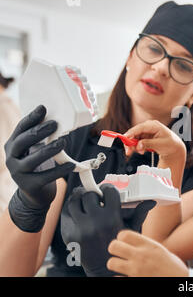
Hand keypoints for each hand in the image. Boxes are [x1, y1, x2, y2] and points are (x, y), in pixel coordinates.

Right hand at [5, 105, 74, 231]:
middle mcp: (11, 158)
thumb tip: (57, 118)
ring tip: (63, 142)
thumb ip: (41, 137)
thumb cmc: (38, 166)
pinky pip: (45, 177)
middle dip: (38, 132)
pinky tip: (71, 165)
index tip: (43, 108)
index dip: (31, 118)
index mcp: (13, 146)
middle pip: (22, 143)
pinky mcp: (30, 186)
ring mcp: (18, 173)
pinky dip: (59, 170)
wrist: (35, 193)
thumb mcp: (35, 150)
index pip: (20, 129)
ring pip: (32, 161)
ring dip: (48, 150)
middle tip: (54, 124)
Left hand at [60, 184, 155, 275]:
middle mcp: (95, 222)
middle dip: (93, 193)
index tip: (107, 190)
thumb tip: (150, 202)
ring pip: (74, 202)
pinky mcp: (69, 234)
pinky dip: (71, 210)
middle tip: (95, 196)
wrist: (104, 269)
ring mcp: (80, 228)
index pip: (108, 191)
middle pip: (89, 194)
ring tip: (84, 200)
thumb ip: (139, 213)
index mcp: (112, 218)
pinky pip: (66, 214)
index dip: (107, 188)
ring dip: (79, 198)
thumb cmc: (121, 248)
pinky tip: (78, 211)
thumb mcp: (132, 230)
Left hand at [107, 230, 188, 276]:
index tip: (124, 242)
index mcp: (149, 245)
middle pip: (113, 246)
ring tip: (121, 266)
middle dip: (114, 249)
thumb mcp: (160, 251)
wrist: (180, 282)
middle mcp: (141, 256)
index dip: (121, 238)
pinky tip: (126, 277)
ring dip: (115, 264)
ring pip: (111, 263)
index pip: (124, 234)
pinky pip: (116, 279)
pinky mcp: (134, 281)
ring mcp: (136, 270)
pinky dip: (119, 278)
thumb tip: (132, 244)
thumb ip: (146, 246)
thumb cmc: (173, 268)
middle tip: (118, 253)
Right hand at [124, 120, 185, 166]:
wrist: (174, 148)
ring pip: (134, 137)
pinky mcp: (145, 136)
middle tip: (128, 152)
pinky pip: (137, 141)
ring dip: (134, 146)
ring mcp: (146, 131)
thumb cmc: (170, 144)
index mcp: (154, 125)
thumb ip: (148, 144)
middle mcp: (149, 126)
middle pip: (135, 132)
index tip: (125, 139)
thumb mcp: (160, 145)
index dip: (131, 133)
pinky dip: (137, 146)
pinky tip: (141, 151)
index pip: (140, 128)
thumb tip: (138, 145)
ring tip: (140, 152)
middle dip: (130, 142)